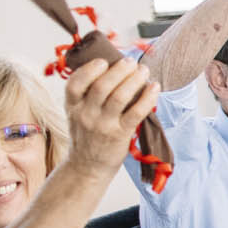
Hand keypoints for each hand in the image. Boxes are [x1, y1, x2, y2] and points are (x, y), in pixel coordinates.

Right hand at [60, 56, 159, 178]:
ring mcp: (103, 125)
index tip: (104, 61)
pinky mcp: (120, 134)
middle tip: (131, 61)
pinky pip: (136, 113)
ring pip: (120, 97)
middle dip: (119, 70)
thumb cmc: (87, 135)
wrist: (87, 167)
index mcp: (72, 107)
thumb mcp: (78, 114)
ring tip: (144, 70)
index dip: (89, 69)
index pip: (75, 83)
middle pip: (102, 86)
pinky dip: (147, 98)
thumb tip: (111, 68)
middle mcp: (85, 114)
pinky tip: (155, 88)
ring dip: (135, 80)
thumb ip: (87, 96)